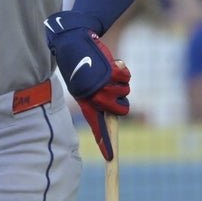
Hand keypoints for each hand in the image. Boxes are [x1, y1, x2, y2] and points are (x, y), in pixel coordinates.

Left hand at [44, 10, 130, 160]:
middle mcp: (94, 98)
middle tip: (113, 87)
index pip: (97, 127)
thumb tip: (115, 113)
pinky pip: (126, 77)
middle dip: (123, 100)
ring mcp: (102, 86)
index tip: (110, 158)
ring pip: (126, 92)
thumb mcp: (84, 85)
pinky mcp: (109, 74)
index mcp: (85, 103)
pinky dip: (122, 69)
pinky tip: (111, 63)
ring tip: (106, 71)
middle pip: (122, 111)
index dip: (104, 143)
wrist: (74, 42)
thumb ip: (98, 98)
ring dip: (120, 81)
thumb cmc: (80, 64)